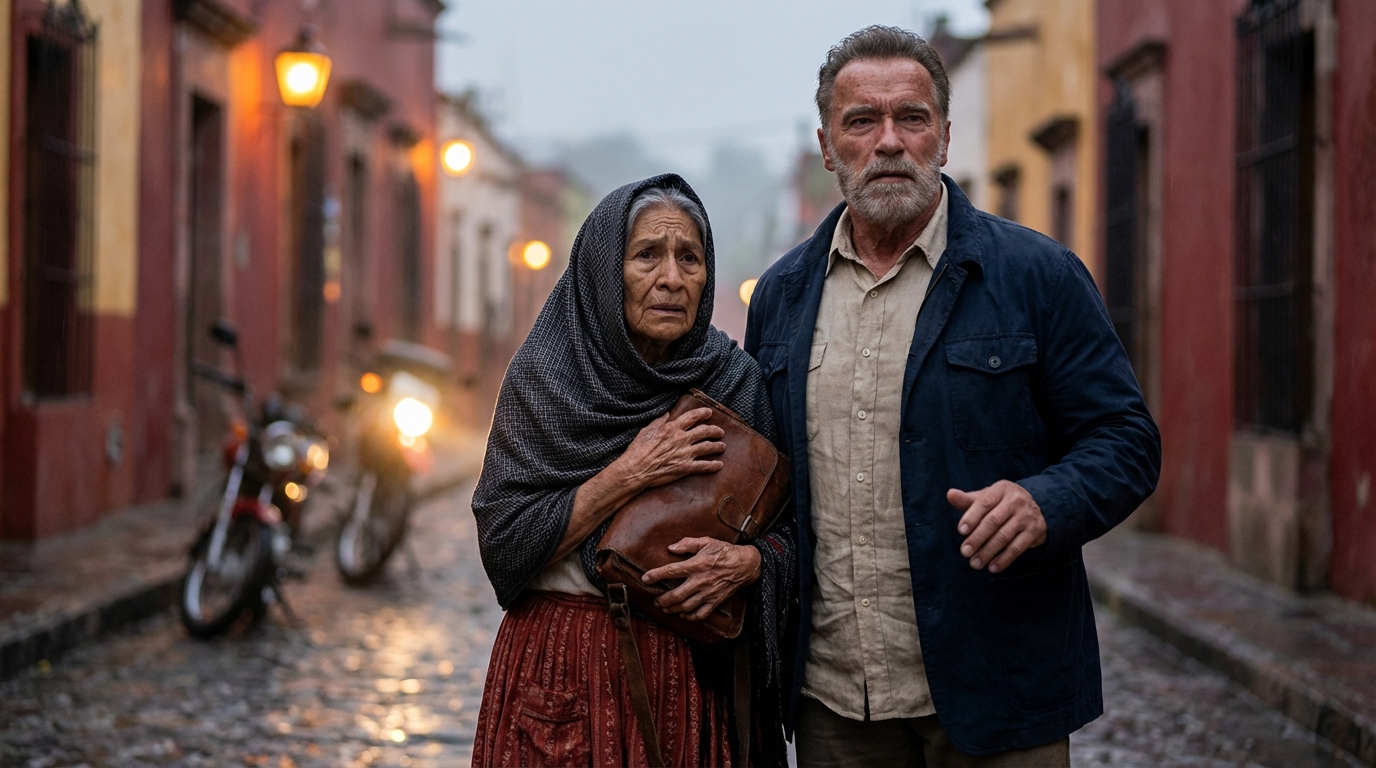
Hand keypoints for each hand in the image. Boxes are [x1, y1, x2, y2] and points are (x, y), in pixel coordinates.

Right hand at [616, 407, 724, 489]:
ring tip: (722, 446)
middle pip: (704, 431)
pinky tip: (719, 465)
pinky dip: (713, 465)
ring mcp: (685, 454)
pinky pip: (703, 466)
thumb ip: (659, 421)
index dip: (703, 413)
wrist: (635, 470)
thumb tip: (667, 414)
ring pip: (708, 447)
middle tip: (720, 432)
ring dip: (717, 446)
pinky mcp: (685, 468)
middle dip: (715, 430)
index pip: (692, 417)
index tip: (709, 413)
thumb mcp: (646, 430)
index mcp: (672, 428)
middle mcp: (681, 439)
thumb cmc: (638, 450)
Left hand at [641, 537, 761, 621]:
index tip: (645, 579)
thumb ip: (688, 544)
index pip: (671, 571)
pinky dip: (689, 617)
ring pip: (686, 607)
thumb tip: (671, 548)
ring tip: (665, 608)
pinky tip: (683, 614)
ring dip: (673, 609)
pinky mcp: (715, 601)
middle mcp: (701, 581)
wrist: (745, 565)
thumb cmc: (725, 551)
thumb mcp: (707, 542)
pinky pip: (700, 614)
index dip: (656, 575)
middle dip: (662, 600)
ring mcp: (708, 593)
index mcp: (697, 565)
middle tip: (656, 601)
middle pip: (676, 595)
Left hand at [948, 481, 1046, 572]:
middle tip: (965, 552)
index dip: (972, 516)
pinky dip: (1004, 559)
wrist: (1036, 507)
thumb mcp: (986, 497)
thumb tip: (950, 495)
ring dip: (988, 552)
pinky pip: (1018, 547)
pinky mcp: (1035, 531)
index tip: (961, 531)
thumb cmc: (1001, 503)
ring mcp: (1027, 516)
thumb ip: (967, 500)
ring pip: (1005, 536)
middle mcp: (1016, 500)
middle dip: (977, 538)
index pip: (985, 501)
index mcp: (1001, 489)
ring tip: (975, 563)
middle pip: (993, 521)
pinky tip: (993, 567)